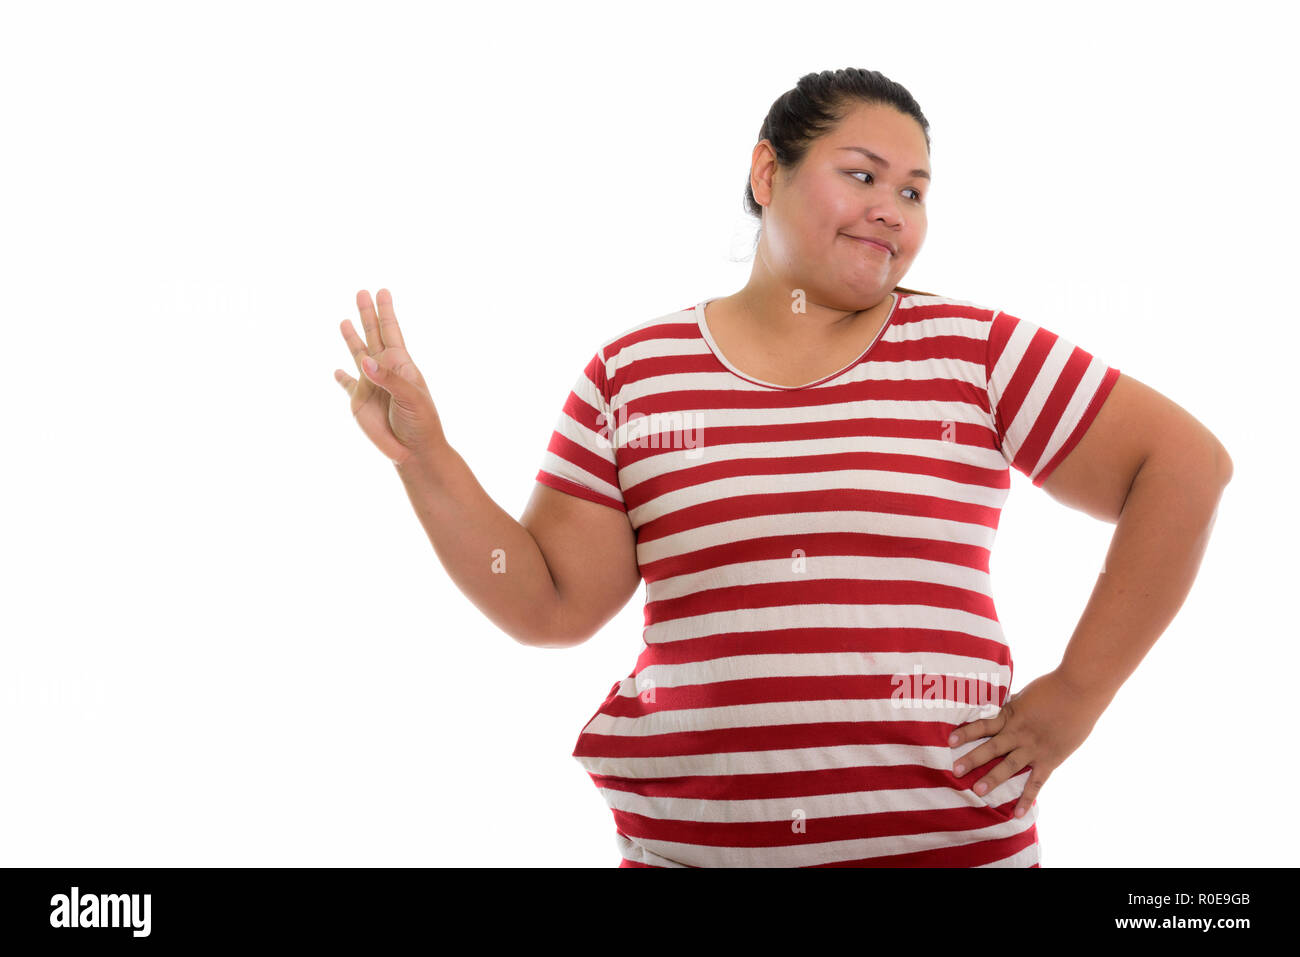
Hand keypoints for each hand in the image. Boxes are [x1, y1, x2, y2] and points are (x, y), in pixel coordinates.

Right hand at [334, 288, 445, 465]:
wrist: (413, 449)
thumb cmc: (420, 422)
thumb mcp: (410, 398)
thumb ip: (389, 379)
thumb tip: (365, 361)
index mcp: (400, 365)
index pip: (392, 331)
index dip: (386, 311)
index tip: (382, 291)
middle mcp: (384, 370)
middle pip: (373, 335)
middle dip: (367, 314)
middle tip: (361, 292)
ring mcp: (370, 384)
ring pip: (357, 354)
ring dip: (351, 337)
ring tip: (343, 321)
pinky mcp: (358, 401)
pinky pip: (347, 385)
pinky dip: (340, 378)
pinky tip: (336, 371)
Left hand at [948, 668, 1109, 819]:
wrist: (1080, 690)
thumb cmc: (1054, 686)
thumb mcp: (1026, 694)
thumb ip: (1012, 706)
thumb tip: (998, 707)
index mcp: (1011, 715)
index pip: (983, 725)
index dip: (966, 732)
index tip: (949, 740)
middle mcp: (1019, 733)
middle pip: (991, 748)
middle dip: (972, 759)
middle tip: (954, 770)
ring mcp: (1034, 748)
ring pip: (1009, 766)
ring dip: (992, 779)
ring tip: (977, 790)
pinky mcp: (1050, 760)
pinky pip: (1036, 782)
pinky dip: (1026, 798)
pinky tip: (1016, 813)